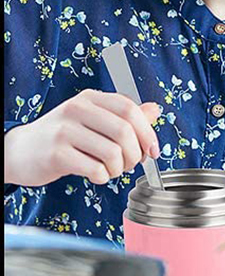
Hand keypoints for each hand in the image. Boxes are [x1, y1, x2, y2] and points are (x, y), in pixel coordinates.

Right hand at [3, 90, 160, 186]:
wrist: (18, 151)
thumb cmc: (61, 136)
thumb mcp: (92, 119)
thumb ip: (123, 116)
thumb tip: (155, 111)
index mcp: (90, 98)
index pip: (129, 109)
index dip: (147, 131)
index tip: (153, 150)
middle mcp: (77, 110)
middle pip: (124, 130)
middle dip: (136, 153)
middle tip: (132, 164)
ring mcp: (65, 131)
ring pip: (112, 152)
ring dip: (120, 168)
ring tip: (112, 170)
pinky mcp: (56, 155)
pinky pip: (94, 168)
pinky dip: (103, 177)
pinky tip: (97, 175)